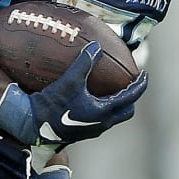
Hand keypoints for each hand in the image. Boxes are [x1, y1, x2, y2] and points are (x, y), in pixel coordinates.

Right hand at [0, 43, 147, 146]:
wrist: (34, 126)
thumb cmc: (53, 105)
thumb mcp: (70, 81)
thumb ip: (84, 63)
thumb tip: (95, 46)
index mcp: (104, 111)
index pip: (131, 97)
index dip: (140, 84)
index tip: (144, 74)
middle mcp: (102, 123)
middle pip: (127, 111)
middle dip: (131, 98)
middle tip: (130, 85)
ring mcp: (93, 130)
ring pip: (114, 117)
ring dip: (117, 105)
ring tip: (112, 91)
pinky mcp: (82, 132)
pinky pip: (101, 120)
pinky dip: (103, 109)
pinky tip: (92, 100)